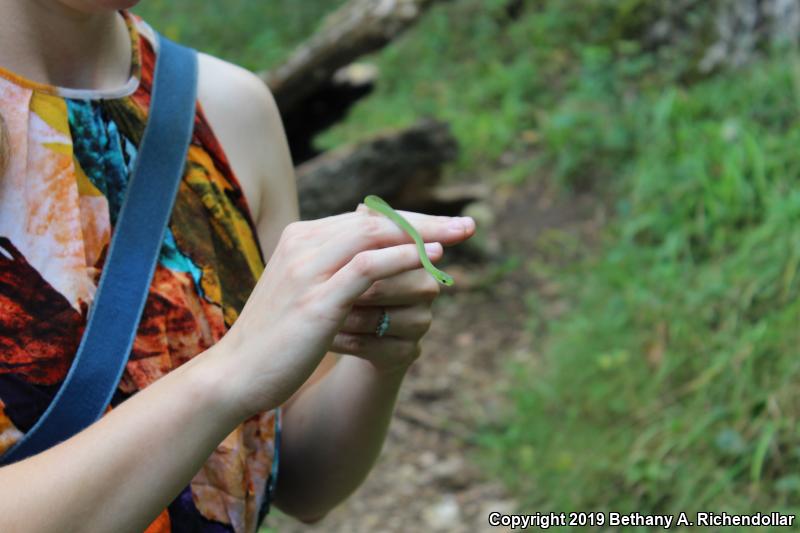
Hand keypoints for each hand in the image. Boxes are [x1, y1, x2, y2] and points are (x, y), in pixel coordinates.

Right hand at [207, 206, 474, 419]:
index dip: (409, 219)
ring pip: (374, 235)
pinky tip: (433, 257)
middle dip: (426, 220)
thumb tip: (373, 259)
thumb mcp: (304, 294)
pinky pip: (367, 267)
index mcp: (299, 239)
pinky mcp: (316, 300)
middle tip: (468, 225)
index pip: (364, 219)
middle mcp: (302, 245)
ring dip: (423, 234)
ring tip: (460, 236)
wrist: (235, 375)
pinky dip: (403, 258)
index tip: (446, 225)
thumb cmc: (276, 339)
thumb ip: (333, 270)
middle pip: (375, 220)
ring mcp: (308, 270)